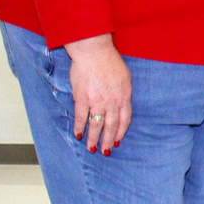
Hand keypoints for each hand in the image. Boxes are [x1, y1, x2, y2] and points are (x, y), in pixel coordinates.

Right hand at [65, 35, 130, 155]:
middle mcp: (112, 101)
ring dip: (94, 138)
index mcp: (124, 96)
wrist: (94, 52)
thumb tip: (120, 102)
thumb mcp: (125, 77)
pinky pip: (81, 117)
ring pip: (96, 125)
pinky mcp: (83, 98)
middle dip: (108, 141)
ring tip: (92, 148)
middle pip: (111, 126)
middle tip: (105, 151)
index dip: (121, 132)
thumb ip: (122, 92)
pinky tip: (78, 134)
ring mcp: (97, 101)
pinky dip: (79, 126)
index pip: (125, 119)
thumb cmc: (110, 61)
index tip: (117, 141)